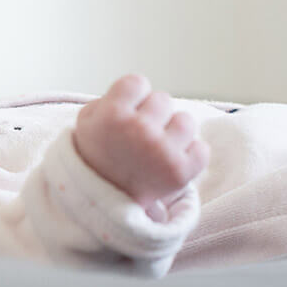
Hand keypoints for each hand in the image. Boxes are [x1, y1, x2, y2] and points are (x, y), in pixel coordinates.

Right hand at [73, 74, 209, 210]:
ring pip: (186, 121)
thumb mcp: (86, 123)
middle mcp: (137, 130)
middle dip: (152, 115)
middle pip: (163, 100)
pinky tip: (168, 163)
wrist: (101, 204)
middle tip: (137, 137)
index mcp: (111, 115)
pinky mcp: (181, 172)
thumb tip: (141, 89)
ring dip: (173, 133)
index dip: (133, 97)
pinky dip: (189, 156)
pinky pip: (201, 149)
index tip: (124, 114)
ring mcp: (161, 151)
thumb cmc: (96, 158)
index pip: (138, 82)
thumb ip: (110, 98)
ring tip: (154, 150)